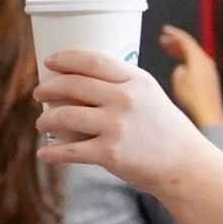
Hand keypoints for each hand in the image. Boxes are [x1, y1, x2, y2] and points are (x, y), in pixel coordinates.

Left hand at [31, 48, 206, 198]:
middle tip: (38, 93)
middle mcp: (125, 99)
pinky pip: (70, 151)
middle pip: (73, 86)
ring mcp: (116, 126)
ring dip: (46, 119)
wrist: (184, 164)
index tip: (49, 62)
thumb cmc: (164, 129)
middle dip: (48, 88)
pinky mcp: (110, 153)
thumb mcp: (150, 95)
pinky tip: (44, 153)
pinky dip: (52, 153)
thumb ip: (122, 85)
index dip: (66, 59)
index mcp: (135, 81)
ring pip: (65, 116)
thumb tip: (82, 80)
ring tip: (41, 123)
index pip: (92, 61)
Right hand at [161, 25, 222, 129]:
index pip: (185, 40)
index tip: (165, 30)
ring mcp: (209, 71)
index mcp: (198, 58)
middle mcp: (206, 61)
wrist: (208, 114)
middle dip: (176, 43)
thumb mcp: (178, 80)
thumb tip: (181, 69)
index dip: (174, 34)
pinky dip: (186, 62)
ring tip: (169, 51)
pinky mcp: (210, 80)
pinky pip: (196, 65)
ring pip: (193, 56)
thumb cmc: (193, 98)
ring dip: (180, 53)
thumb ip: (178, 70)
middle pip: (190, 47)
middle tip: (163, 41)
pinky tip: (179, 67)